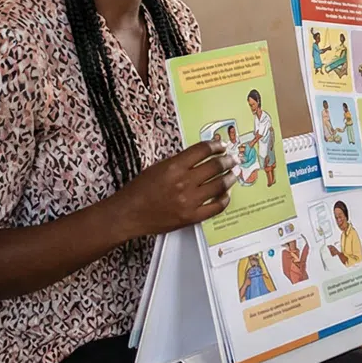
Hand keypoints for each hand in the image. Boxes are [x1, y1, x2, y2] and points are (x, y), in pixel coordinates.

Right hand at [108, 140, 239, 237]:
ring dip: (229, 178)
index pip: (202, 150)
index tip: (221, 146)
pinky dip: (224, 200)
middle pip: (215, 166)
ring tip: (233, 174)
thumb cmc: (139, 190)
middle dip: (227, 161)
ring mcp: (189, 201)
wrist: (128, 214)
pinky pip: (215, 208)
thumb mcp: (157, 167)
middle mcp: (184, 182)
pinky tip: (225, 195)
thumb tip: (200, 157)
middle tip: (232, 159)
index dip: (215, 146)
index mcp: (174, 166)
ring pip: (219, 186)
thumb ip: (179, 162)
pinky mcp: (191, 217)